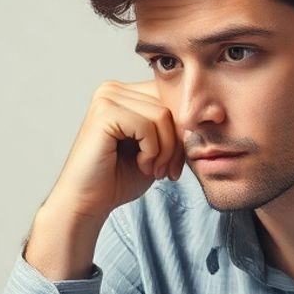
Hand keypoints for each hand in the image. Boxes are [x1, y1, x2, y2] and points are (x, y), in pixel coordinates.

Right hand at [51, 80, 183, 223]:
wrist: (87, 203)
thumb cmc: (119, 178)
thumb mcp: (157, 148)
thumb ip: (173, 128)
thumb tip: (206, 113)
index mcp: (125, 94)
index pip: (171, 98)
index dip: (181, 132)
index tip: (176, 164)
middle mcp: (113, 89)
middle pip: (170, 104)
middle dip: (177, 143)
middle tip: (167, 171)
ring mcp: (106, 98)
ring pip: (163, 115)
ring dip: (166, 150)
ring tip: (153, 170)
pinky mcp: (104, 113)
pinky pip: (149, 126)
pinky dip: (152, 151)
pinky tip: (141, 165)